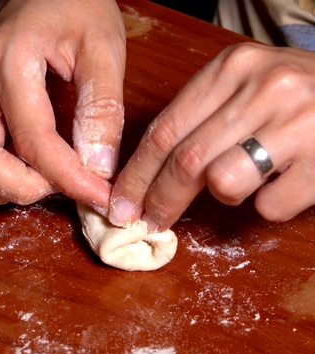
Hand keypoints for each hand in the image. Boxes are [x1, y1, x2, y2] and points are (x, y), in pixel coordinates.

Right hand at [0, 0, 125, 213]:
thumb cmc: (75, 3)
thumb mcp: (103, 47)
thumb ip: (102, 108)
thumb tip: (98, 168)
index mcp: (10, 59)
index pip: (32, 139)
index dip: (67, 178)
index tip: (97, 196)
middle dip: (18, 187)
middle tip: (57, 185)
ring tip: (38, 177)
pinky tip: (16, 167)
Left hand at [109, 43, 314, 229]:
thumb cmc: (294, 94)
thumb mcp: (245, 84)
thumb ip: (200, 116)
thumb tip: (146, 175)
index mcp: (233, 67)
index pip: (166, 130)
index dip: (137, 173)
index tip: (120, 201)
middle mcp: (264, 88)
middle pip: (186, 160)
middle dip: (159, 199)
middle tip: (147, 221)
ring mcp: (298, 122)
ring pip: (223, 182)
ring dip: (222, 195)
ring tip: (243, 182)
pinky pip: (270, 204)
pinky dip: (267, 205)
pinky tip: (282, 183)